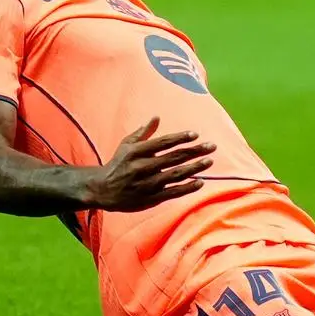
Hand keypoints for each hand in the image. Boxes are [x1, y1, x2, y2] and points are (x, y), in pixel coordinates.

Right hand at [84, 118, 215, 211]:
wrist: (102, 189)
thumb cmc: (117, 164)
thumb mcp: (126, 145)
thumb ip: (143, 132)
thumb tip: (156, 117)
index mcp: (137, 152)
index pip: (163, 143)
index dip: (180, 138)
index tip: (195, 134)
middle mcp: (143, 167)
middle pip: (174, 157)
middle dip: (195, 151)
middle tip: (212, 146)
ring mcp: (148, 183)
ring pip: (176, 174)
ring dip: (195, 168)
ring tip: (209, 161)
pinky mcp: (151, 198)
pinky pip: (173, 192)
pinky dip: (187, 187)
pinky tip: (200, 182)